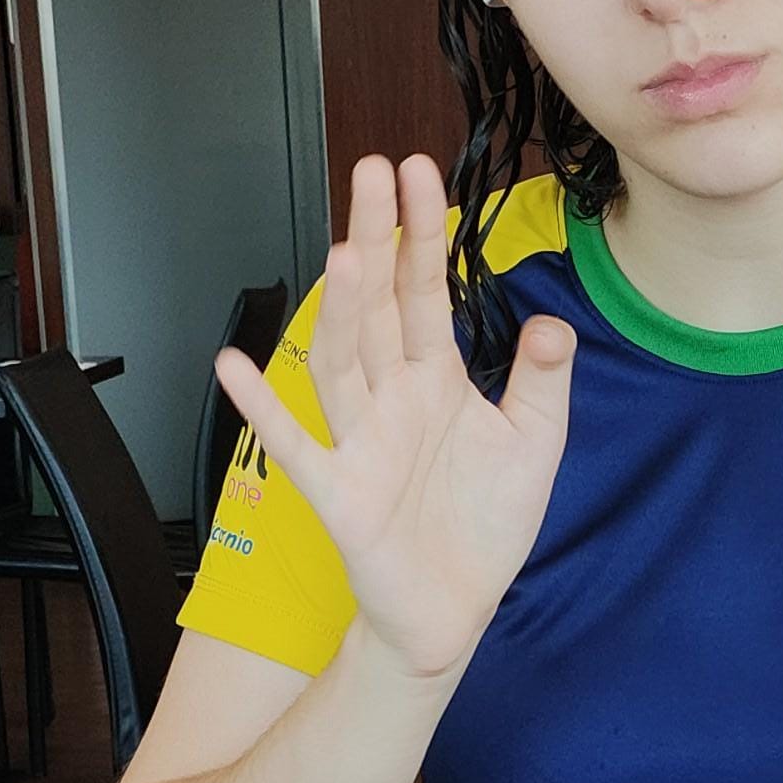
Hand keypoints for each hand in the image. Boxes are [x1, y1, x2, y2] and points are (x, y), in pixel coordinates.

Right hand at [214, 153, 574, 682]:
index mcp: (437, 379)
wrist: (456, 609)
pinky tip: (232, 370)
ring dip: (341, 309)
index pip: (425, 292)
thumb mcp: (535, 444)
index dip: (420, 234)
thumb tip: (550, 323)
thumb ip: (543, 382)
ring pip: (344, 362)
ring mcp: (361, 441)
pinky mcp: (341, 494)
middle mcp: (393, 398)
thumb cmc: (485, 523)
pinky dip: (263, 412)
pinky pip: (298, 448)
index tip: (415, 174)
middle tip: (371, 173)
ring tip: (343, 254)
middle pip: (379, 307)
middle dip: (377, 241)